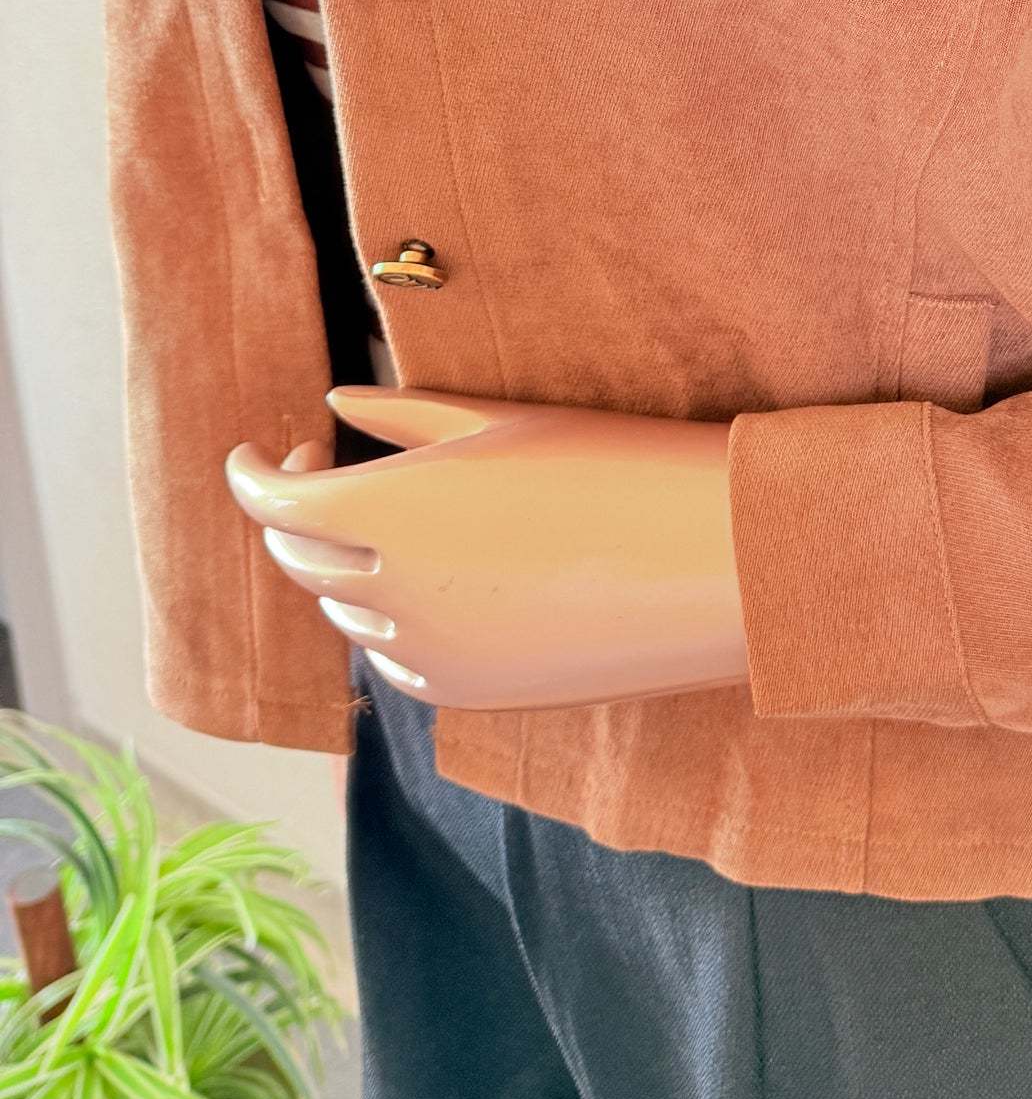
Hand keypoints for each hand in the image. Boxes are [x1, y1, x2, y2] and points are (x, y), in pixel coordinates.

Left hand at [225, 387, 747, 710]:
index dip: (253, 474)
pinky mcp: (470, 693)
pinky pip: (394, 660)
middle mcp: (395, 591)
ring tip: (395, 519)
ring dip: (345, 566)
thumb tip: (334, 404)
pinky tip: (434, 582)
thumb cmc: (615, 464)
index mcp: (393, 511)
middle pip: (299, 561)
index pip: (275, 505)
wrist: (712, 559)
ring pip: (346, 612)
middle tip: (324, 469)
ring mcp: (430, 651)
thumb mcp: (505, 424)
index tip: (258, 450)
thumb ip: (404, 419)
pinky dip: (390, 621)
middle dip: (295, 515)